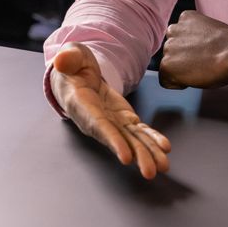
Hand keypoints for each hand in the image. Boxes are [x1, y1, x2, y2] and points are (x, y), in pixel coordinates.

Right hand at [50, 43, 170, 179]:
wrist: (76, 76)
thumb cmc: (72, 66)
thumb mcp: (70, 56)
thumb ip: (68, 59)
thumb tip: (63, 60)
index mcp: (82, 105)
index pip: (98, 125)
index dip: (112, 140)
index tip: (125, 156)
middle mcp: (97, 120)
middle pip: (118, 140)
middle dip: (136, 154)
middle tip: (150, 170)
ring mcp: (112, 121)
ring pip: (131, 139)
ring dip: (148, 153)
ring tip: (163, 165)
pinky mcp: (123, 118)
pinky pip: (138, 130)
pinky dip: (152, 138)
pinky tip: (164, 148)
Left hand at [160, 11, 227, 89]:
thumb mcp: (210, 29)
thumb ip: (196, 34)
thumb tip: (194, 48)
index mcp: (185, 17)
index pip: (178, 36)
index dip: (190, 48)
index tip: (202, 52)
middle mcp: (173, 29)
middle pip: (171, 50)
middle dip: (182, 57)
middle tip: (201, 62)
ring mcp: (168, 47)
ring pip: (168, 64)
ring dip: (179, 69)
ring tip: (199, 69)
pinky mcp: (167, 64)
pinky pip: (165, 80)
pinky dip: (177, 83)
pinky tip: (193, 77)